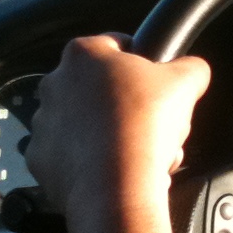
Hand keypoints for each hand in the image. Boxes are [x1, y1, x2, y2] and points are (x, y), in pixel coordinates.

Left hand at [25, 35, 210, 218]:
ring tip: (137, 153)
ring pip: (85, 125)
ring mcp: (43, 123)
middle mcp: (54, 84)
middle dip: (126, 105)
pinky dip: (90, 164)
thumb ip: (190, 66)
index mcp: (83, 54)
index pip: (115, 46)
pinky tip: (115, 170)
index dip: (141, 63)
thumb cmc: (144, 125)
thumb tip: (192, 69)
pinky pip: (70, 157)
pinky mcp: (40, 160)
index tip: (155, 84)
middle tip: (151, 124)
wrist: (117, 186)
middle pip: (100, 89)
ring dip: (108, 135)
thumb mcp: (186, 81)